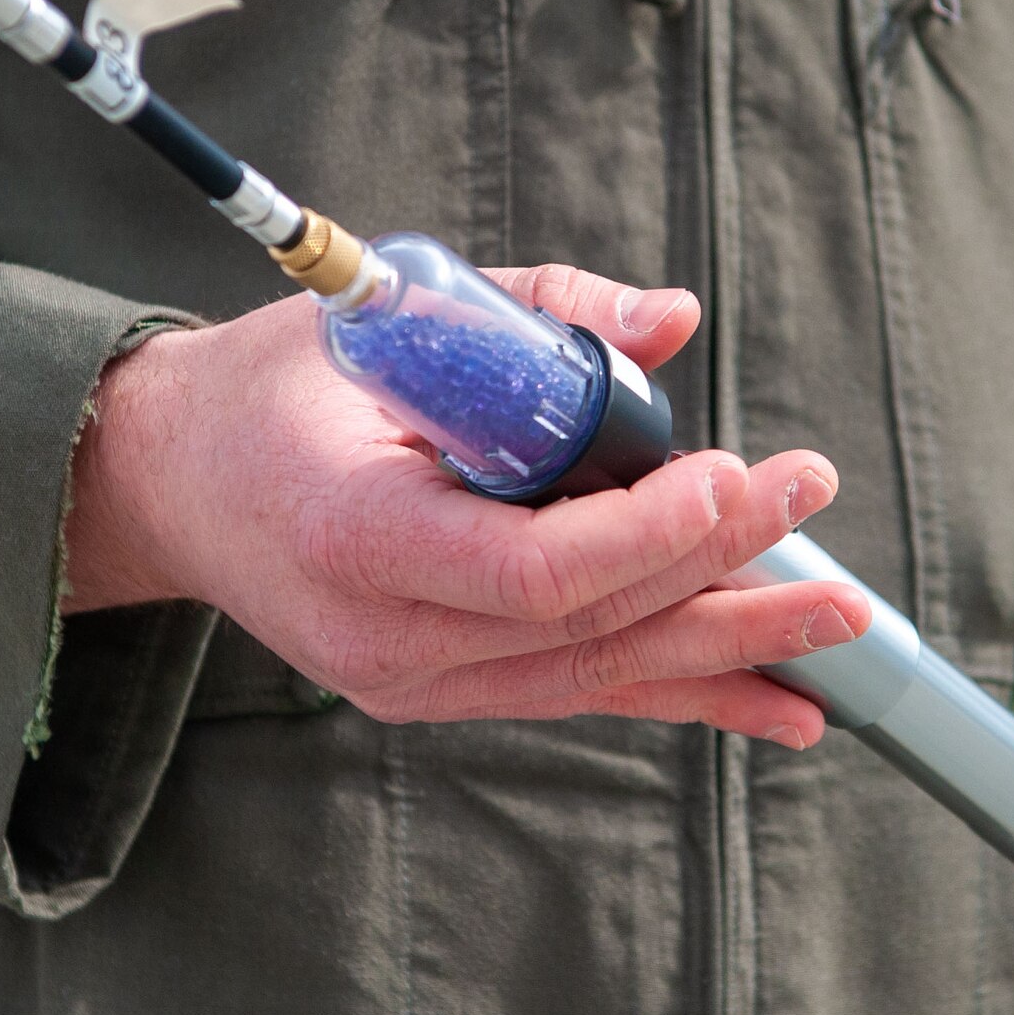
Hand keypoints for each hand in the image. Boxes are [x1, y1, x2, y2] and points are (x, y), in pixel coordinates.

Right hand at [62, 266, 867, 748]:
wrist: (175, 483)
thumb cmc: (276, 386)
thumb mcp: (379, 313)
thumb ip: (533, 311)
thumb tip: (674, 323)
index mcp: (351, 536)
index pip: (530, 570)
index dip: (647, 533)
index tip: (736, 474)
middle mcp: (383, 638)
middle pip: (586, 629)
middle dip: (719, 575)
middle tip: (819, 518)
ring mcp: (412, 680)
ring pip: (598, 675)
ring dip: (726, 651)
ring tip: (838, 637)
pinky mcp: (442, 688)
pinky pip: (578, 689)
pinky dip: (681, 689)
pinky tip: (773, 703)